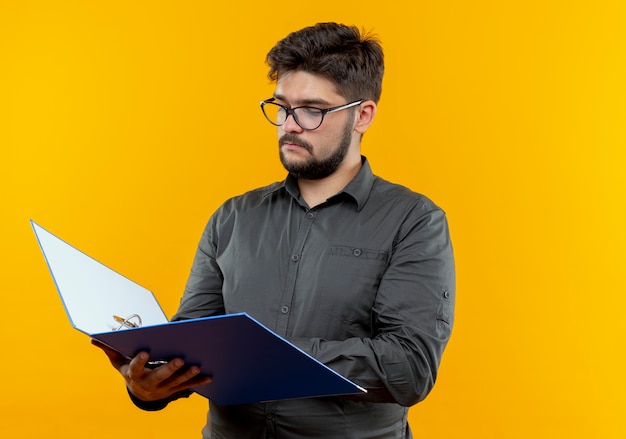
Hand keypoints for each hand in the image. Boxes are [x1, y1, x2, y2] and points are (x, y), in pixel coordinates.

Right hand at [91, 339, 211, 401]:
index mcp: (135, 375)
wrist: (140, 395)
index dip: (139, 361)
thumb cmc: (130, 371)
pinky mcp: (174, 390)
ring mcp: (163, 389)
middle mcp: (149, 384)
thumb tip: (93, 338)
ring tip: (196, 366)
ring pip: (176, 382)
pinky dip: (198, 382)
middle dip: (170, 368)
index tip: (145, 352)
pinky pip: (187, 387)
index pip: (135, 369)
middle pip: (159, 376)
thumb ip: (110, 350)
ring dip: (187, 375)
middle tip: (180, 359)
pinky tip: (209, 376)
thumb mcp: (119, 363)